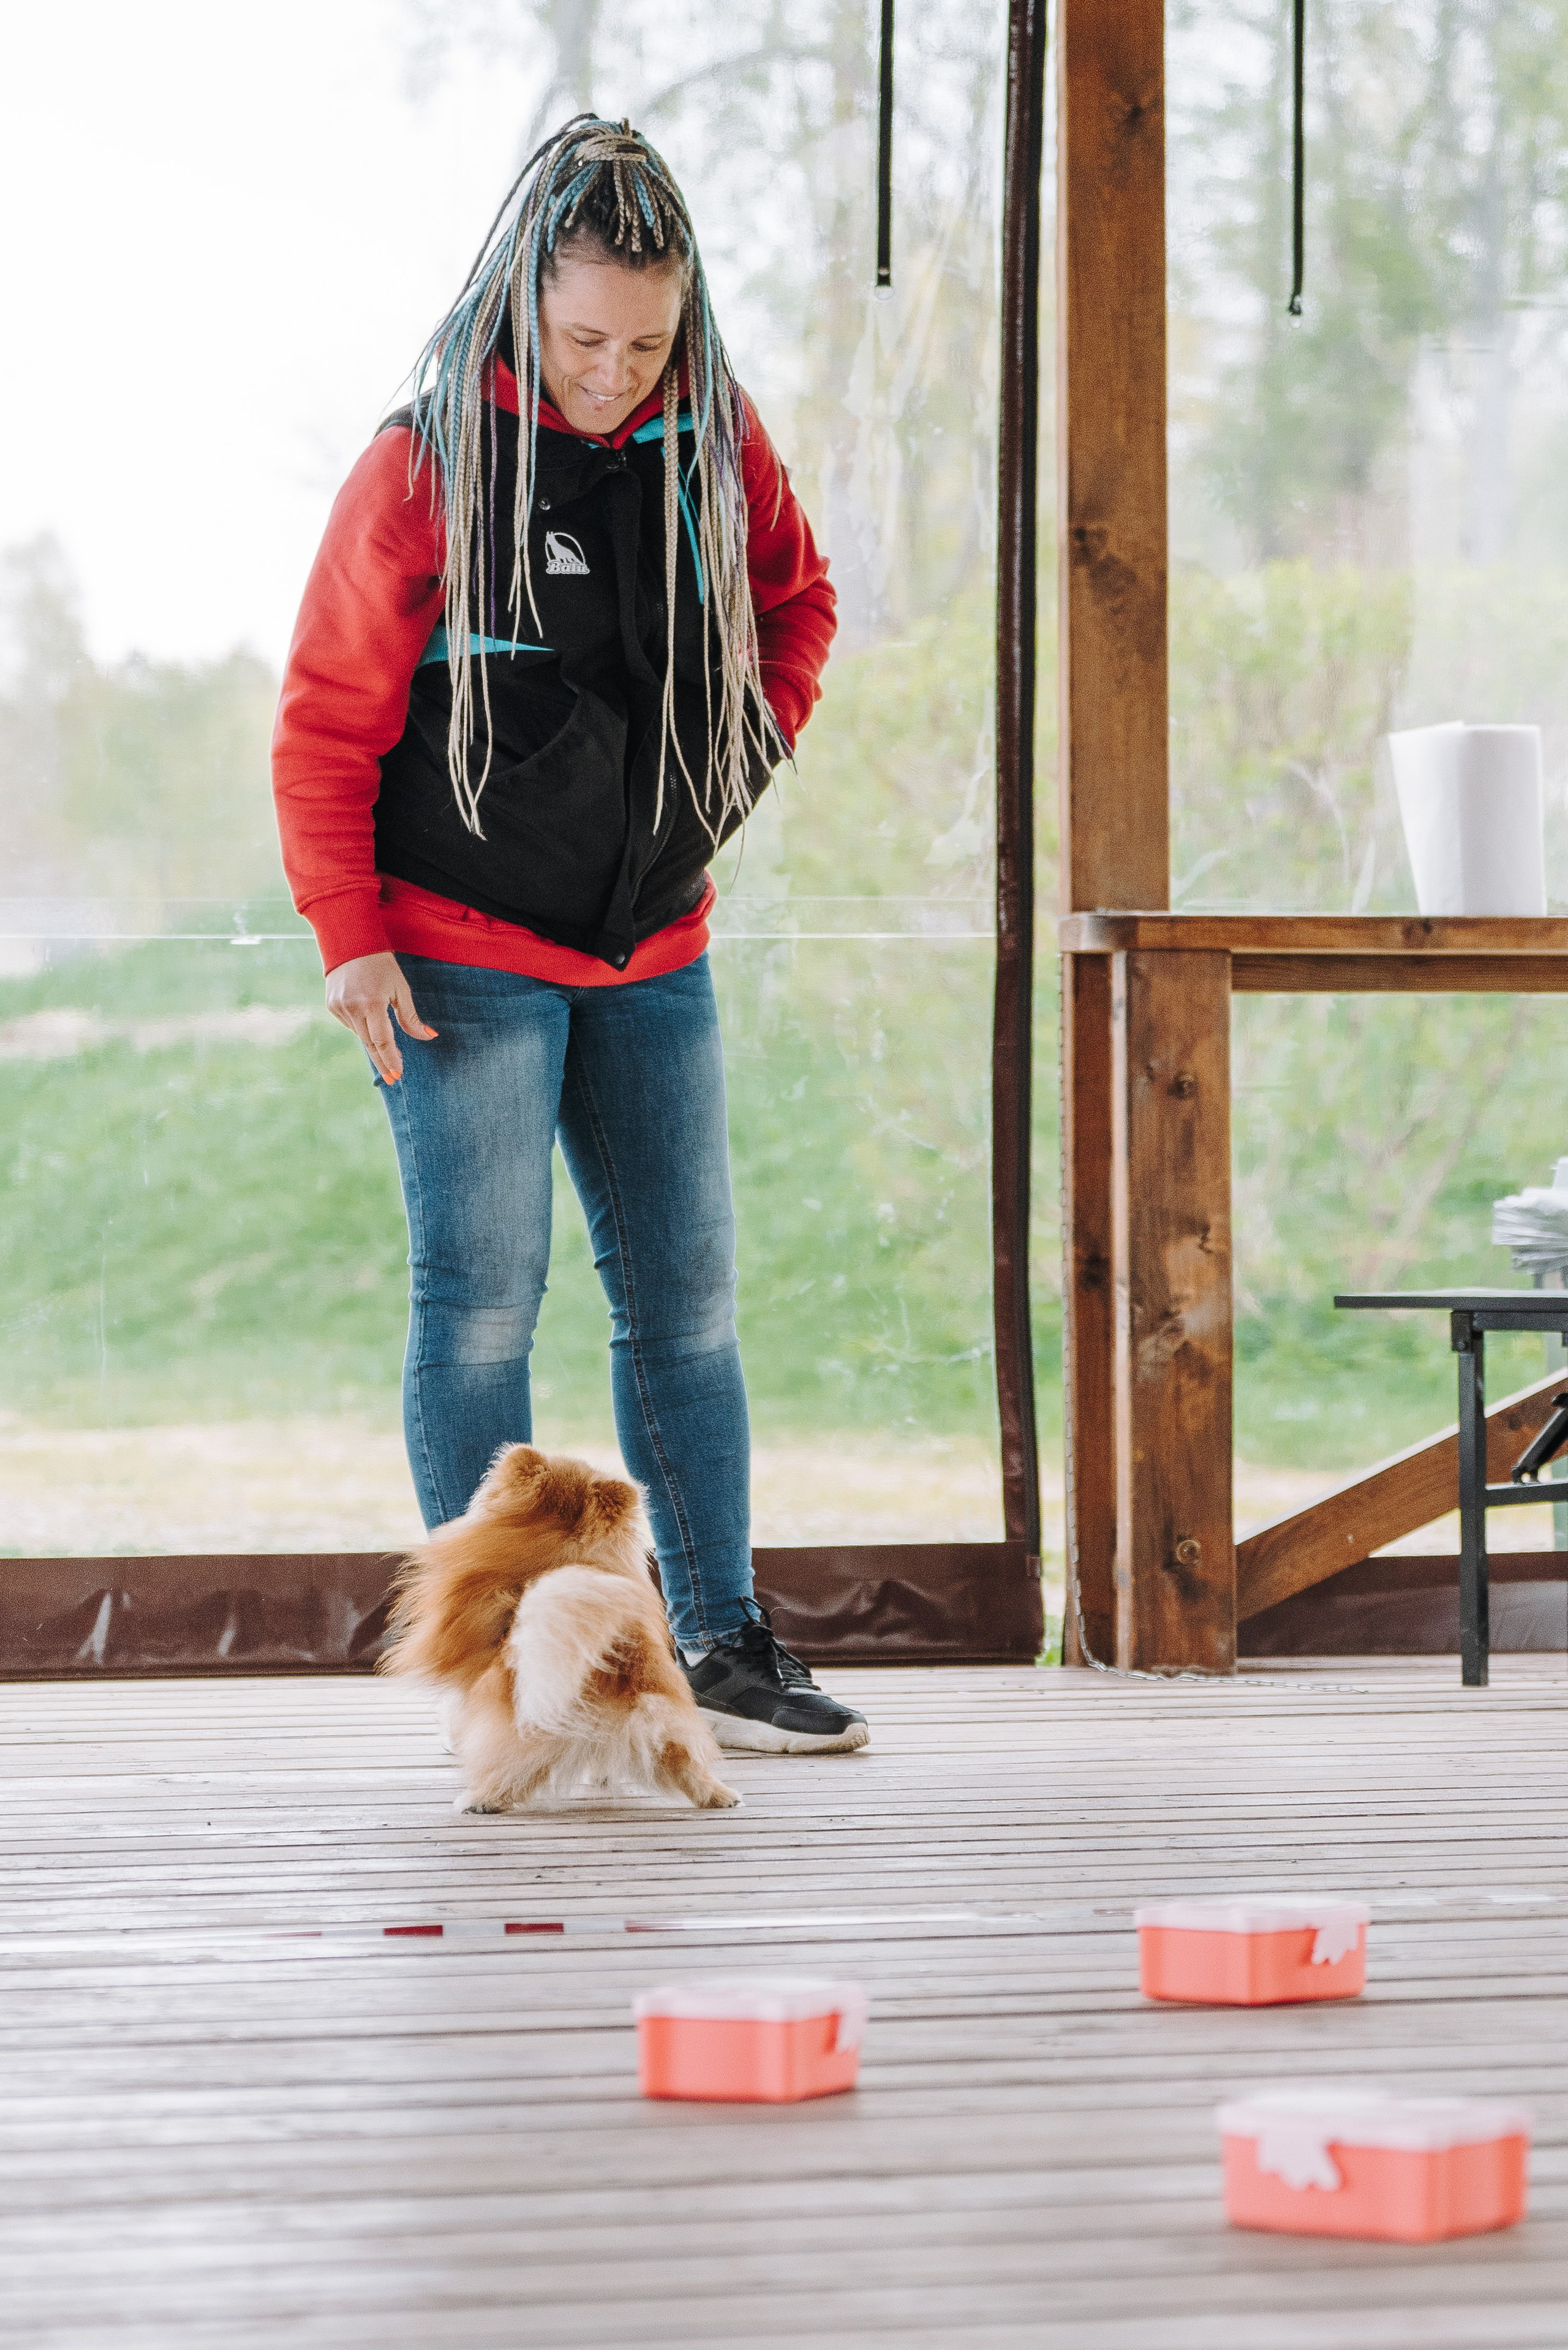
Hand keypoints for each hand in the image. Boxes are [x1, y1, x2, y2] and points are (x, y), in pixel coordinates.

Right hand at [324, 951, 436, 1083]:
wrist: (351, 943)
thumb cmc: (382, 965)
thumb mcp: (401, 989)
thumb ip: (410, 1017)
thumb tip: (428, 1036)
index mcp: (372, 1003)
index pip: (383, 1040)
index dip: (391, 1059)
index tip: (397, 1075)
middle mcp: (352, 1007)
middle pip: (369, 1043)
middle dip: (382, 1061)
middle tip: (392, 1078)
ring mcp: (338, 1007)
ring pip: (359, 1034)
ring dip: (373, 1042)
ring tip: (386, 1046)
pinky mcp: (331, 1005)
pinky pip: (349, 1024)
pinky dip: (361, 1027)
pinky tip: (367, 1020)